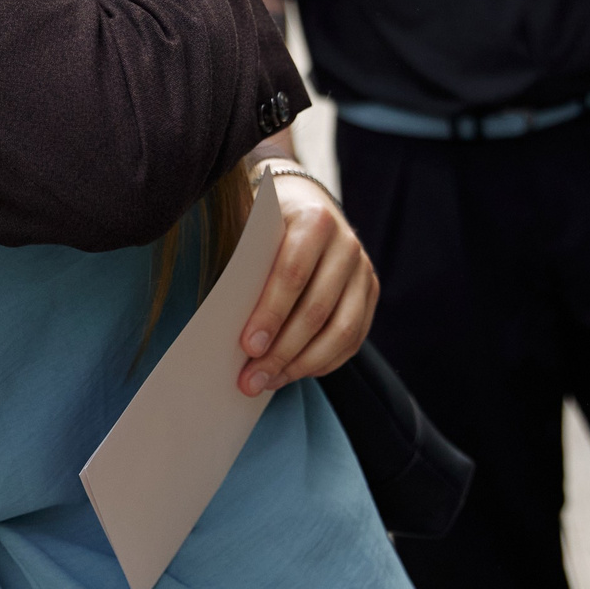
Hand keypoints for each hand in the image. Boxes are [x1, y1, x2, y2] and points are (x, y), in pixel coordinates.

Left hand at [236, 171, 378, 395]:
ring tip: (267, 382)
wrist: (306, 206)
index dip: (271, 313)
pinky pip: (352, 340)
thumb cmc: (266, 225)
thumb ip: (242, 261)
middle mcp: (347, 245)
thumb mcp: (250, 227)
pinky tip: (292, 373)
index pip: (293, 273)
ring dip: (302, 365)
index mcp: (315, 220)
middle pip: (317, 309)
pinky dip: (322, 363)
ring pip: (341, 331)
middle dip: (281, 351)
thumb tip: (219, 316)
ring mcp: (363, 271)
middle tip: (250, 379)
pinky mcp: (370, 294)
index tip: (247, 346)